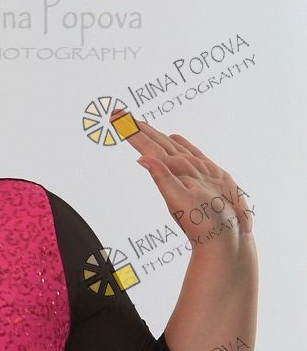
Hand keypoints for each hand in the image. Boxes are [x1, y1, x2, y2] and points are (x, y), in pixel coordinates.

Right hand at [111, 112, 253, 247]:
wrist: (233, 237)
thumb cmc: (207, 226)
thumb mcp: (180, 204)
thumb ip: (162, 178)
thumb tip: (144, 158)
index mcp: (180, 169)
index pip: (151, 145)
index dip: (133, 131)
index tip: (118, 118)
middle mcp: (190, 165)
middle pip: (159, 140)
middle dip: (139, 127)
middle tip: (119, 114)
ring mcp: (202, 168)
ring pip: (174, 144)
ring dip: (155, 133)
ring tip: (141, 124)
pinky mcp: (214, 174)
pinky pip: (193, 152)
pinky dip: (179, 143)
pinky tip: (174, 138)